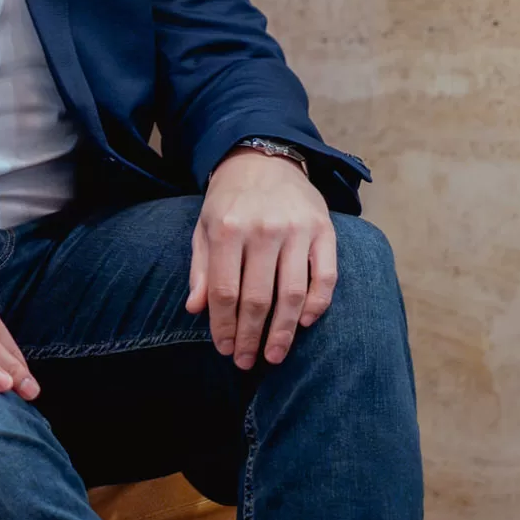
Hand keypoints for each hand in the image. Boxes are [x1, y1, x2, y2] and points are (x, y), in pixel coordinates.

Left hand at [187, 148, 337, 368]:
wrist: (264, 158)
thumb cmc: (230, 200)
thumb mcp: (204, 227)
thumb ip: (200, 267)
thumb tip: (195, 309)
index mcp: (227, 229)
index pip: (224, 291)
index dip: (224, 326)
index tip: (224, 349)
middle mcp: (263, 230)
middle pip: (257, 299)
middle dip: (250, 336)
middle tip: (247, 361)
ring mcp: (296, 230)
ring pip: (292, 294)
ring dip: (284, 331)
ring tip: (274, 355)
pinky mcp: (324, 230)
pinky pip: (325, 276)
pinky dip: (317, 305)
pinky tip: (305, 323)